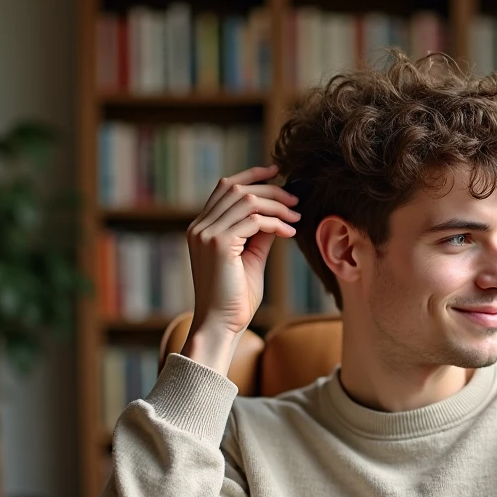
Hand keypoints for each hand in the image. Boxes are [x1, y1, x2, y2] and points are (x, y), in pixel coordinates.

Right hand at [180, 164, 299, 372]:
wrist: (221, 325)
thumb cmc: (235, 298)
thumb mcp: (251, 258)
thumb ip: (260, 234)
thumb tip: (278, 213)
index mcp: (202, 227)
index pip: (225, 187)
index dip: (251, 174)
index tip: (276, 172)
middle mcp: (200, 226)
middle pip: (237, 188)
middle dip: (270, 190)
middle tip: (295, 199)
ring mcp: (206, 233)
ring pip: (247, 201)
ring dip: (277, 206)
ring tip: (297, 215)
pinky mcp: (218, 244)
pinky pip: (254, 220)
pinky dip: (276, 222)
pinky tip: (290, 232)